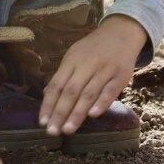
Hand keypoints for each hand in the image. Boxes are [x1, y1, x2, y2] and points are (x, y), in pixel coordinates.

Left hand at [40, 15, 145, 135]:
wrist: (121, 32)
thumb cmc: (94, 48)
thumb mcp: (75, 55)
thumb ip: (63, 75)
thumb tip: (46, 94)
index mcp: (72, 60)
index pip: (57, 84)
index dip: (48, 103)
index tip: (42, 122)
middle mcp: (87, 65)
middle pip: (70, 91)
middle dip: (60, 112)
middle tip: (52, 131)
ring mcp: (105, 70)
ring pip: (88, 93)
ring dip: (77, 113)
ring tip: (67, 130)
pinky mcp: (121, 75)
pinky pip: (110, 90)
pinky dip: (101, 103)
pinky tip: (93, 115)